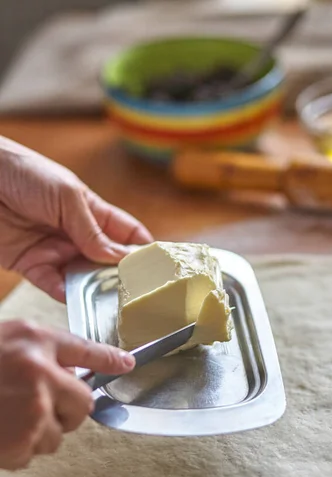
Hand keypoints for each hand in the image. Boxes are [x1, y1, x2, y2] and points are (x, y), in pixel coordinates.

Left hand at [0, 136, 152, 301]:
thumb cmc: (23, 171)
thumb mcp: (67, 196)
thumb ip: (92, 230)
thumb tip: (119, 257)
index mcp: (92, 211)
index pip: (127, 234)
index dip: (143, 249)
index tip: (158, 267)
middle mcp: (76, 234)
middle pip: (108, 261)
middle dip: (122, 276)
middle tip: (136, 291)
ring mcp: (55, 251)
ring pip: (83, 278)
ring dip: (95, 288)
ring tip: (109, 300)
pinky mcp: (31, 264)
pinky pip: (52, 285)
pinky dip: (64, 293)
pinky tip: (74, 296)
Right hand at [0, 320, 134, 469]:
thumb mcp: (5, 340)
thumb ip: (38, 351)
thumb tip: (70, 371)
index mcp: (34, 340)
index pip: (85, 348)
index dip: (109, 359)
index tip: (127, 364)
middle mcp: (40, 371)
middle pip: (84, 403)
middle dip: (68, 411)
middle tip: (40, 407)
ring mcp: (32, 408)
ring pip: (58, 435)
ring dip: (38, 434)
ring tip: (5, 418)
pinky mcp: (19, 441)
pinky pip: (32, 453)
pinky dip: (16, 451)